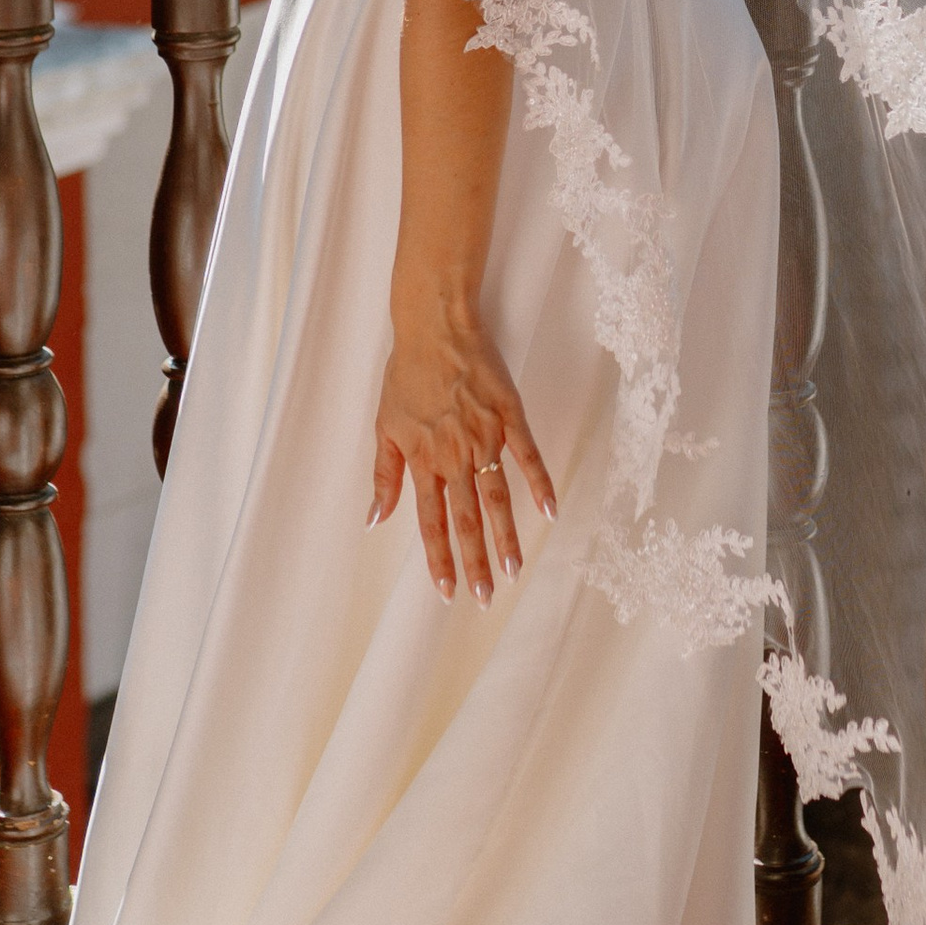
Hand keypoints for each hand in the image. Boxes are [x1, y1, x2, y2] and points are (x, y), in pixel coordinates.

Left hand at [369, 286, 555, 602]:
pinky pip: (527, 456)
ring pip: (497, 497)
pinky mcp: (509, 416)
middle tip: (485, 598)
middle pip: (467, 519)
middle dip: (476, 562)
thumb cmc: (407, 375)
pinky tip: (550, 511)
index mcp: (423, 460)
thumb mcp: (385, 426)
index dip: (440, 559)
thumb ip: (384, 476)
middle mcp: (453, 455)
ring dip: (505, 537)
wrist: (435, 326)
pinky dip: (539, 484)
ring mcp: (484, 437)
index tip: (447, 592)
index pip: (431, 522)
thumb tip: (375, 519)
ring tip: (514, 570)